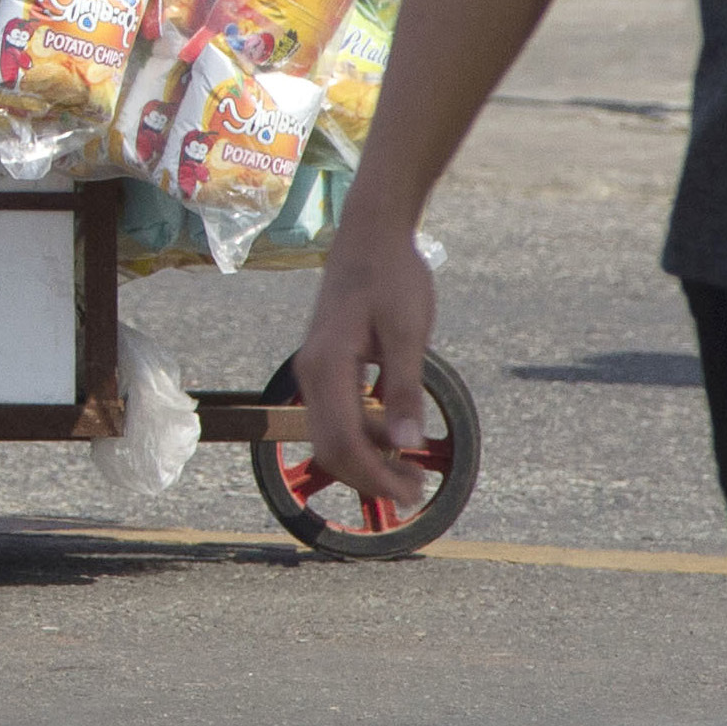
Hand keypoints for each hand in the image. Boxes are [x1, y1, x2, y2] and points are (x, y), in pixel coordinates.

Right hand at [291, 222, 440, 515]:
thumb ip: (404, 389)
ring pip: (332, 434)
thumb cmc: (392, 276)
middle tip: (415, 492)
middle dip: (371, 477)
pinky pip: (337, 414)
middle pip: (330, 447)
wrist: (371, 232)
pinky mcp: (326, 365)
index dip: (375, 476)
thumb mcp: (408, 332)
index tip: (412, 493)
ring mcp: (315, 369)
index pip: (343, 442)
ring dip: (369, 459)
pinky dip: (366, 436)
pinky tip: (397, 436)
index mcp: (327, 366)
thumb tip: (409, 445)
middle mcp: (311, 372)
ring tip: (413, 470)